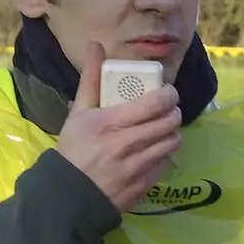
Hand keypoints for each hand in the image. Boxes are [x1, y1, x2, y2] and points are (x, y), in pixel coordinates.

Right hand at [56, 42, 181, 211]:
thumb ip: (90, 79)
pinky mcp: (145, 184)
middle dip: (173, 112)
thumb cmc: (73, 151)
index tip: (166, 91)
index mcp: (111, 123)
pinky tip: (153, 150)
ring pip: (173, 142)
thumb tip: (96, 46)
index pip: (156, 103)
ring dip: (171, 132)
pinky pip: (166, 162)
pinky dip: (164, 153)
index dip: (169, 94)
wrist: (71, 197)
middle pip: (171, 121)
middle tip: (165, 110)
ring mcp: (138, 166)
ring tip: (161, 129)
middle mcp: (128, 144)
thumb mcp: (78, 114)